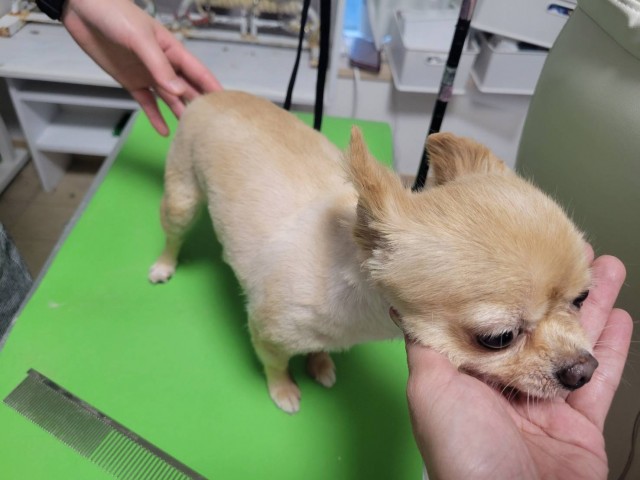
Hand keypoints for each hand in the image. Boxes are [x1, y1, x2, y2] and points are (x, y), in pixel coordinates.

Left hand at [62, 0, 221, 135]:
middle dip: (199, 105)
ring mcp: (148, 74)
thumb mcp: (140, 38)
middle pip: (186, 89)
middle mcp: (163, 65)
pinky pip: (147, 103)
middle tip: (212, 125)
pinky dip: (155, 117)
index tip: (226, 104)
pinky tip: (165, 132)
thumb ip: (159, 66)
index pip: (198, 72)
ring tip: (192, 133)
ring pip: (169, 99)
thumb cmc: (115, 13)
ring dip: (180, 114)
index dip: (212, 87)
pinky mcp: (131, 82)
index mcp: (172, 50)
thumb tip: (177, 91)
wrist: (82, 9)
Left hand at [406, 254, 632, 478]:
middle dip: (558, 287)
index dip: (512, 287)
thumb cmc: (462, 451)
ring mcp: (546, 402)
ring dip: (592, 305)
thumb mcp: (430, 389)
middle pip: (540, 324)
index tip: (523, 252)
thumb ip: (425, 347)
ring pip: (574, 342)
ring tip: (607, 267)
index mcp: (473, 374)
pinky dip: (614, 348)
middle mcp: (509, 384)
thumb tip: (404, 309)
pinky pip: (600, 378)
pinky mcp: (579, 423)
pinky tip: (621, 316)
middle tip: (575, 249)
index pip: (496, 319)